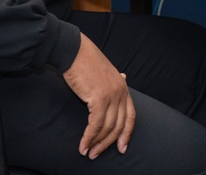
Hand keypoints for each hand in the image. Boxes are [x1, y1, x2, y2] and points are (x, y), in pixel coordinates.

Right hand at [62, 33, 135, 158]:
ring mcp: (112, 95)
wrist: (74, 51)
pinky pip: (96, 124)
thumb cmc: (86, 61)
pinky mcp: (100, 98)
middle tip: (96, 154)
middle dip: (108, 143)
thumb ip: (115, 80)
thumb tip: (125, 78)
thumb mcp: (106, 71)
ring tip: (88, 152)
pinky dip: (89, 137)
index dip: (126, 134)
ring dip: (97, 143)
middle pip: (119, 125)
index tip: (122, 148)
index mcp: (124, 87)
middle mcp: (121, 92)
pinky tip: (83, 145)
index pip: (131, 116)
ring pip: (108, 127)